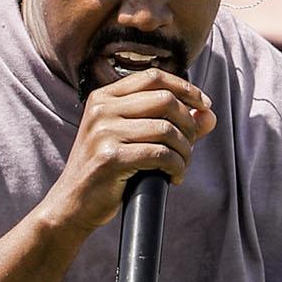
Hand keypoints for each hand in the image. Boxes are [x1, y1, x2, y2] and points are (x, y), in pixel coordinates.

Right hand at [46, 68, 217, 232]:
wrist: (72, 204)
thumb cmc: (107, 172)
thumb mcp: (134, 140)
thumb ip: (171, 123)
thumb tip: (210, 114)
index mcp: (104, 97)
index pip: (154, 77)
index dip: (186, 88)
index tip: (205, 105)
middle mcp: (102, 109)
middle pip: (165, 100)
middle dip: (188, 124)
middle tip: (189, 147)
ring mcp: (104, 132)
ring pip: (166, 129)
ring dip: (184, 151)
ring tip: (181, 166)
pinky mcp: (110, 158)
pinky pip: (160, 154)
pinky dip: (176, 167)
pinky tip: (173, 178)